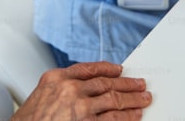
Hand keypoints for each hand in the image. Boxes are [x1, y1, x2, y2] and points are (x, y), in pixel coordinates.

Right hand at [12, 62, 150, 119]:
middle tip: (140, 85)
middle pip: (105, 83)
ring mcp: (79, 108)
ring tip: (143, 100)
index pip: (89, 69)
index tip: (120, 69)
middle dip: (126, 84)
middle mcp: (69, 90)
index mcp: (57, 78)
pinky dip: (126, 118)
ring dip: (131, 100)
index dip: (108, 69)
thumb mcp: (42, 95)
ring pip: (113, 100)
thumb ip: (62, 88)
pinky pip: (112, 120)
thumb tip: (89, 88)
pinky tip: (134, 116)